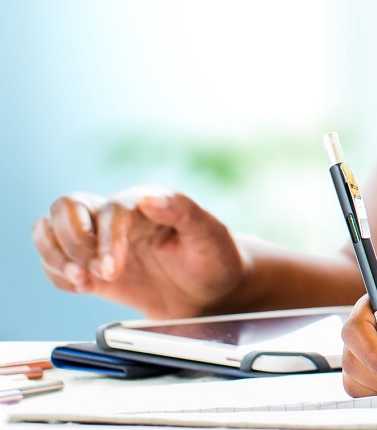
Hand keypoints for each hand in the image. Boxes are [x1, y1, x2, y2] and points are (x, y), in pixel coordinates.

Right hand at [32, 187, 244, 317]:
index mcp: (144, 202)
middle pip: (64, 208)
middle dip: (70, 242)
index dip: (106, 239)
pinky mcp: (91, 267)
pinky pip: (53, 262)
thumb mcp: (211, 235)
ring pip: (49, 230)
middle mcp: (116, 217)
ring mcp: (99, 241)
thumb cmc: (215, 257)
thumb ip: (185, 212)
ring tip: (80, 281)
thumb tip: (150, 199)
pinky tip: (82, 288)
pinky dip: (57, 275)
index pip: (109, 210)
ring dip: (55, 256)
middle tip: (91, 275)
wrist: (211, 289)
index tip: (113, 270)